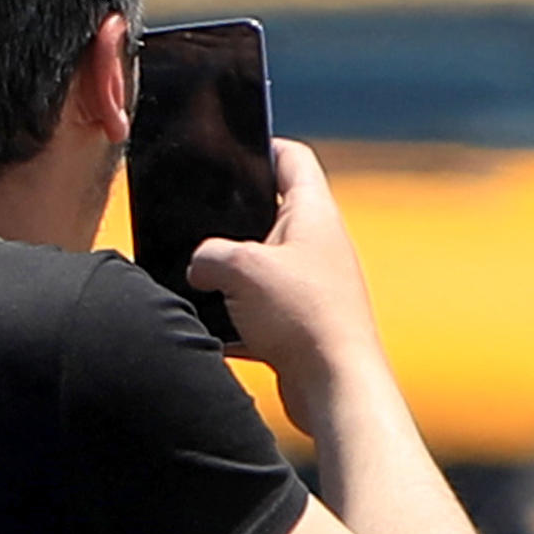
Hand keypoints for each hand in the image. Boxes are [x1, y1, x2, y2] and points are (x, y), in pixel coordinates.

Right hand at [180, 139, 392, 425]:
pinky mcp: (305, 323)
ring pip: (263, 266)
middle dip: (234, 221)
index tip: (230, 152)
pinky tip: (217, 329)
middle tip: (200, 224)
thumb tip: (199, 266)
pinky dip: (239, 317)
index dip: (262, 147)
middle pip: (272, 213)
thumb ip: (207, 255)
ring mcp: (315, 284)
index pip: (292, 158)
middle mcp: (320, 244)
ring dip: (233, 274)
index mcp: (314, 212)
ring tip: (203, 281)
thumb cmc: (303, 316)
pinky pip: (263, 309)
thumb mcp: (239, 269)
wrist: (335, 386)